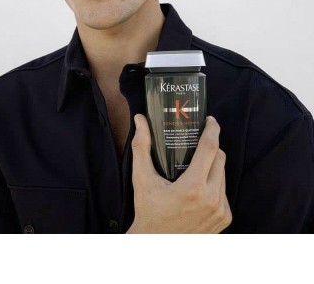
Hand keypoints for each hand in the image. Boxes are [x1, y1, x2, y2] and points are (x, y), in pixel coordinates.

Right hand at [127, 114, 231, 233]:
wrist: (156, 245)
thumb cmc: (148, 210)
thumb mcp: (142, 178)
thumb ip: (141, 147)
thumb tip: (140, 120)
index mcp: (193, 188)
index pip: (210, 149)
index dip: (212, 130)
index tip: (210, 120)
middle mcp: (211, 199)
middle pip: (220, 159)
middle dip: (212, 146)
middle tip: (199, 139)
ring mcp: (220, 211)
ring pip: (223, 174)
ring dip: (213, 164)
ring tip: (198, 161)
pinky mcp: (224, 219)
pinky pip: (223, 190)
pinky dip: (214, 182)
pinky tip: (201, 183)